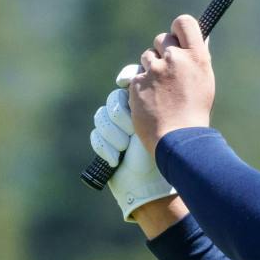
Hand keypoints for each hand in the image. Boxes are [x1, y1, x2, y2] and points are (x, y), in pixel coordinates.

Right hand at [91, 71, 177, 221]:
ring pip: (102, 118)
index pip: (130, 82)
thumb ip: (155, 101)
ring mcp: (116, 129)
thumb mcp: (162, 124)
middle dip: (120, 116)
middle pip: (113, 100)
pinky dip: (105, 148)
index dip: (127, 78)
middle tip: (132, 131)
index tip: (124, 82)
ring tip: (124, 148)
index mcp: (146, 106)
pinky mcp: (105, 144)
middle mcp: (130, 114)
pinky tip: (115, 159)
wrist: (151, 183)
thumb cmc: (161, 153)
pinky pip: (96, 137)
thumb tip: (146, 75)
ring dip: (113, 134)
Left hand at [127, 14, 215, 153]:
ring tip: (160, 90)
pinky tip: (150, 100)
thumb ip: (198, 58)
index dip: (178, 28)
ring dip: (151, 68)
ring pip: (147, 57)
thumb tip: (201, 38)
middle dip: (162, 51)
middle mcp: (175, 58)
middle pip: (162, 38)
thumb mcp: (205, 81)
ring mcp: (154, 70)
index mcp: (197, 56)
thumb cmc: (195, 112)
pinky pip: (136, 75)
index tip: (176, 37)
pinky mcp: (137, 82)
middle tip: (167, 69)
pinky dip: (141, 85)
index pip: (184, 22)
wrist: (178, 139)